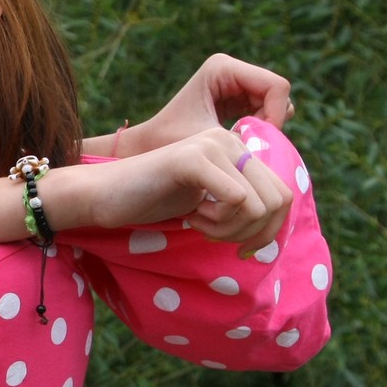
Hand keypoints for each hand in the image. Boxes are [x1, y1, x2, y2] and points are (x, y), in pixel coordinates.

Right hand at [53, 127, 291, 256]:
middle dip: (252, 233)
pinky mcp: (194, 159)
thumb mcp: (208, 200)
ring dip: (232, 229)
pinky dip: (217, 222)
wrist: (103, 194)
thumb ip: (241, 201)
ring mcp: (213, 145)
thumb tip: (277, 226)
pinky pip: (236, 201)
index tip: (241, 247)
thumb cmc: (151, 199)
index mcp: (236, 147)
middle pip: (278, 201)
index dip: (269, 230)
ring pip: (258, 205)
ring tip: (201, 224)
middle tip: (216, 237)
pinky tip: (191, 217)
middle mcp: (230, 139)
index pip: (283, 194)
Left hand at [124, 54, 294, 153]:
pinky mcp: (237, 96)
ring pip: (274, 104)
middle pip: (277, 93)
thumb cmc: (169, 141)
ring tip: (242, 145)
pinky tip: (239, 143)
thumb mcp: (206, 140)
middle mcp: (231, 69)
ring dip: (265, 127)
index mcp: (222, 67)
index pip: (275, 86)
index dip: (276, 114)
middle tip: (253, 146)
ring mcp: (235, 81)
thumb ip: (241, 141)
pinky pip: (265, 111)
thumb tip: (274, 151)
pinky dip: (259, 129)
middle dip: (271, 122)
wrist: (148, 145)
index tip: (261, 141)